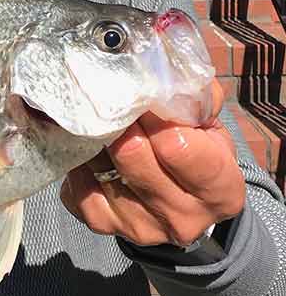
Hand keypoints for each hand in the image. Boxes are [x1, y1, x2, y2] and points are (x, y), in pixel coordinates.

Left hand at [60, 79, 245, 247]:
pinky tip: (83, 139)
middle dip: (118, 117)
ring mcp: (137, 225)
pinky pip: (76, 179)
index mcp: (218, 191)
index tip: (142, 92)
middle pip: (131, 154)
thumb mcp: (208, 126)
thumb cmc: (195, 152)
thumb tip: (163, 70)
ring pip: (98, 163)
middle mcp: (181, 217)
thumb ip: (195, 98)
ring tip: (93, 110)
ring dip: (92, 132)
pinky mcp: (100, 222)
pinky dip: (76, 154)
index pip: (178, 147)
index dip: (154, 114)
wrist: (178, 203)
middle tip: (110, 93)